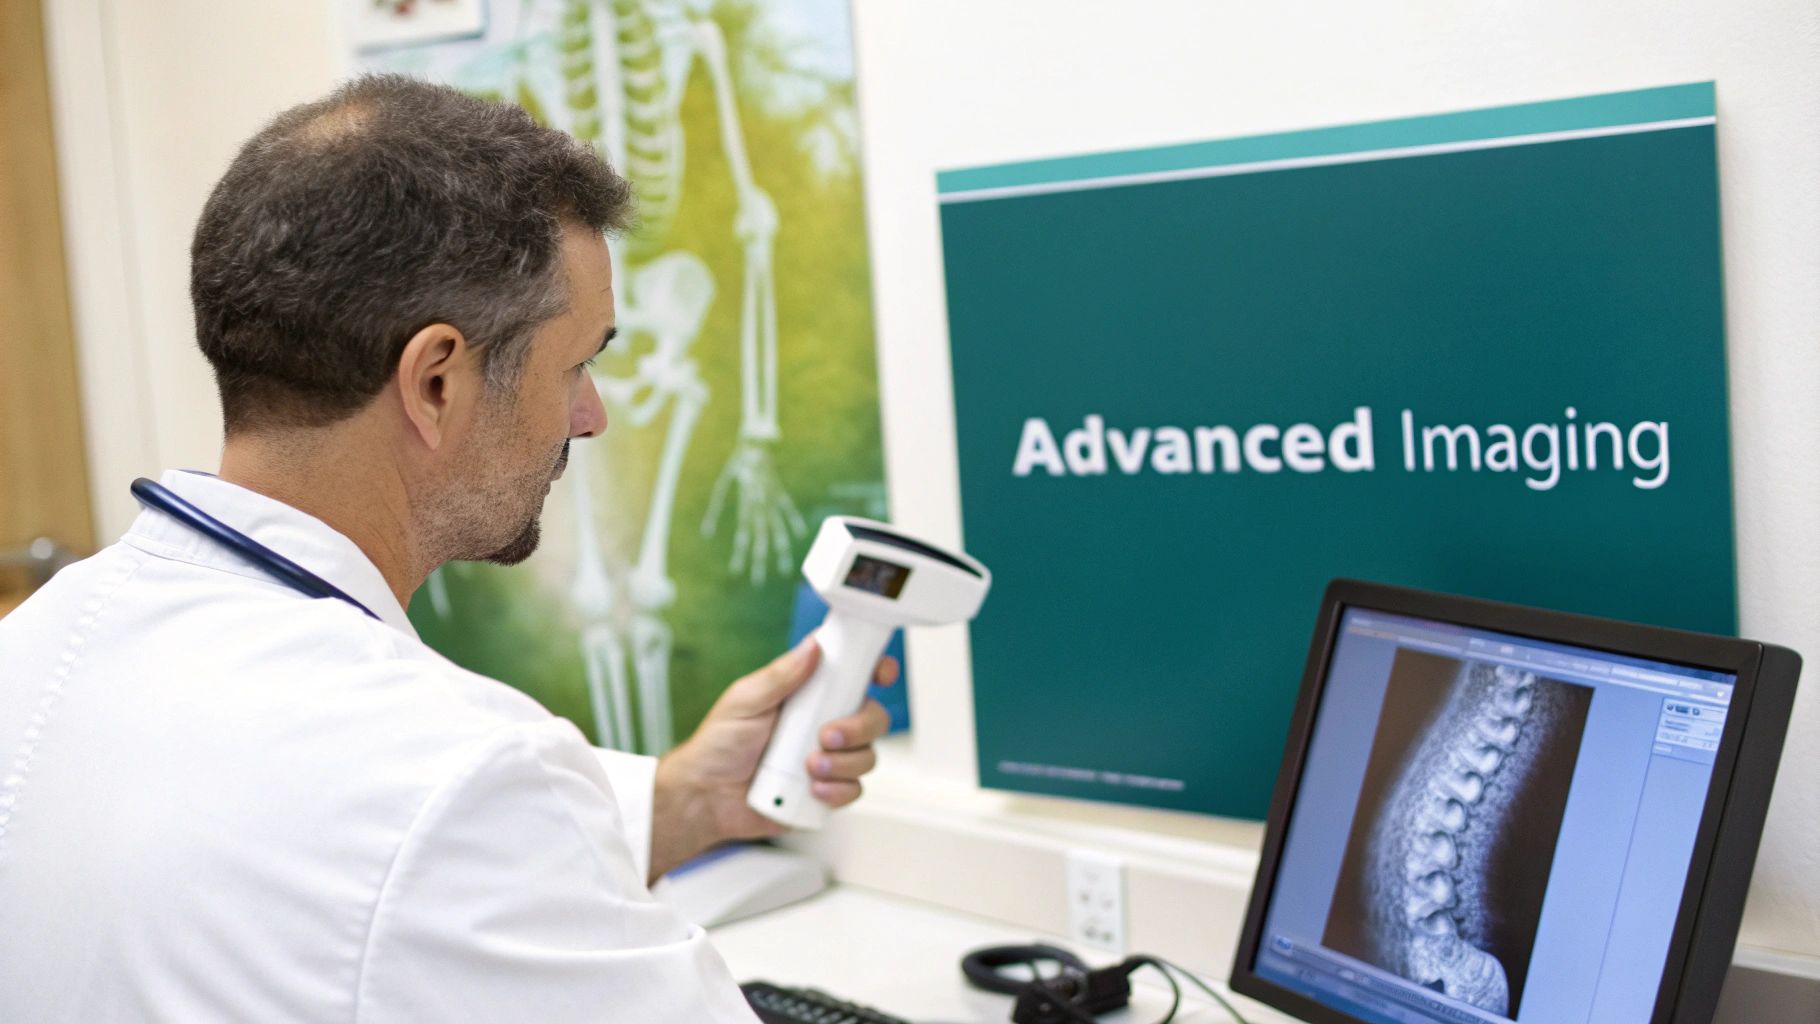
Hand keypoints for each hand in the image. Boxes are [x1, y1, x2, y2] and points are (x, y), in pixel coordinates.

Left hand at [647, 637, 897, 881]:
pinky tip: (812, 789)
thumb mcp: (744, 701)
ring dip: (844, 762)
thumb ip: (780, 675)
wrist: (707, 797)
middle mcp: (825, 721)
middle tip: (826, 735)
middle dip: (858, 727)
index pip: (853, 672)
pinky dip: (838, 790)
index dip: (875, 669)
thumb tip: (813, 647)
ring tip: (808, 767)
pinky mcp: (828, 789)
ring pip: (868, 755)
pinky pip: (855, 789)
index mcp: (809, 693)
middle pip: (873, 716)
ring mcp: (830, 757)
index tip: (879, 674)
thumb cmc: (719, 744)